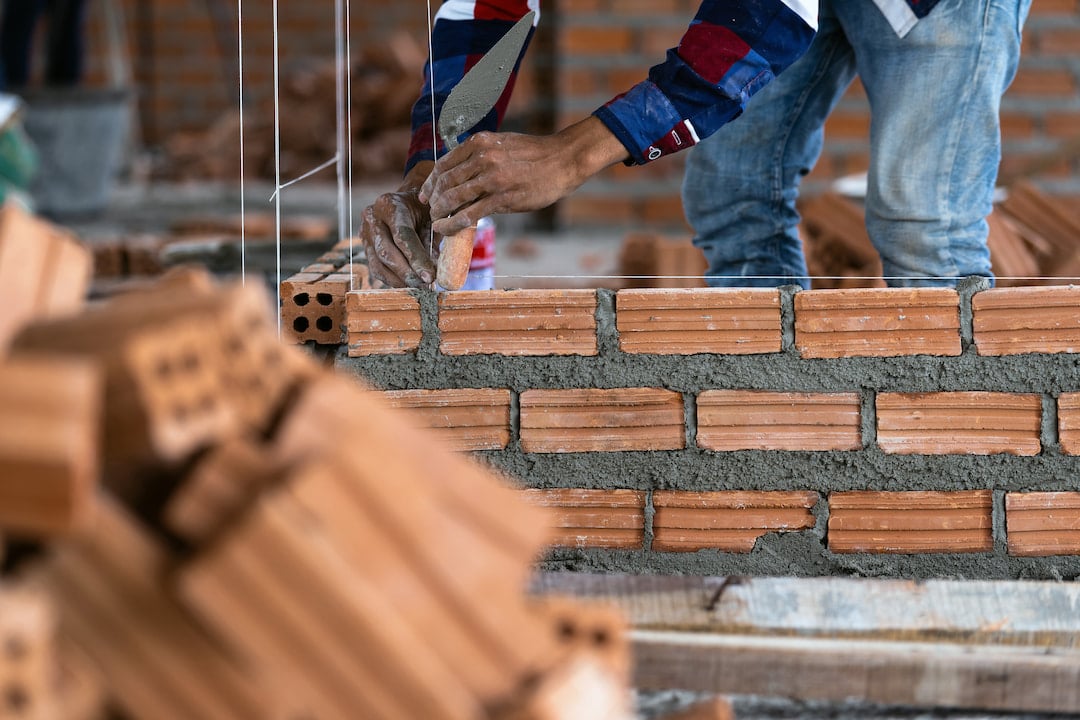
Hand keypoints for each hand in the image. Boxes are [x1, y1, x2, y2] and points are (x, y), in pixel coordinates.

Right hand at [360, 162, 438, 287]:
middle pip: (386, 252)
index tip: (430, 276)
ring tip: (418, 287)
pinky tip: (408, 284)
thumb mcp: (432, 217)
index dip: (416, 258)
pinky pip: (376, 269)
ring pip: (378, 264)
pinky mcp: (365, 247)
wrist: (407, 201)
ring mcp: (365, 233)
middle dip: (406, 273)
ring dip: (399, 280)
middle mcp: (372, 217)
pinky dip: (392, 280)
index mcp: (390, 204)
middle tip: (424, 285)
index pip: (402, 235)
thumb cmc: (423, 208)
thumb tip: (435, 272)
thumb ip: (432, 241)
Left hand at [419, 117, 629, 235]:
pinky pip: (470, 214)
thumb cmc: (535, 154)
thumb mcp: (502, 144)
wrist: (563, 160)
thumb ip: (481, 155)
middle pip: (445, 182)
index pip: (444, 164)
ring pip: (453, 198)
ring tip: (437, 221)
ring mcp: (491, 178)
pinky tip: (446, 229)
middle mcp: (481, 158)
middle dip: (433, 199)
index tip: (425, 194)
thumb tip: (462, 173)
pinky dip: (453, 224)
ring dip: (440, 212)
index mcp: (479, 143)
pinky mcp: (502, 198)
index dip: (430, 182)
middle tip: (431, 210)